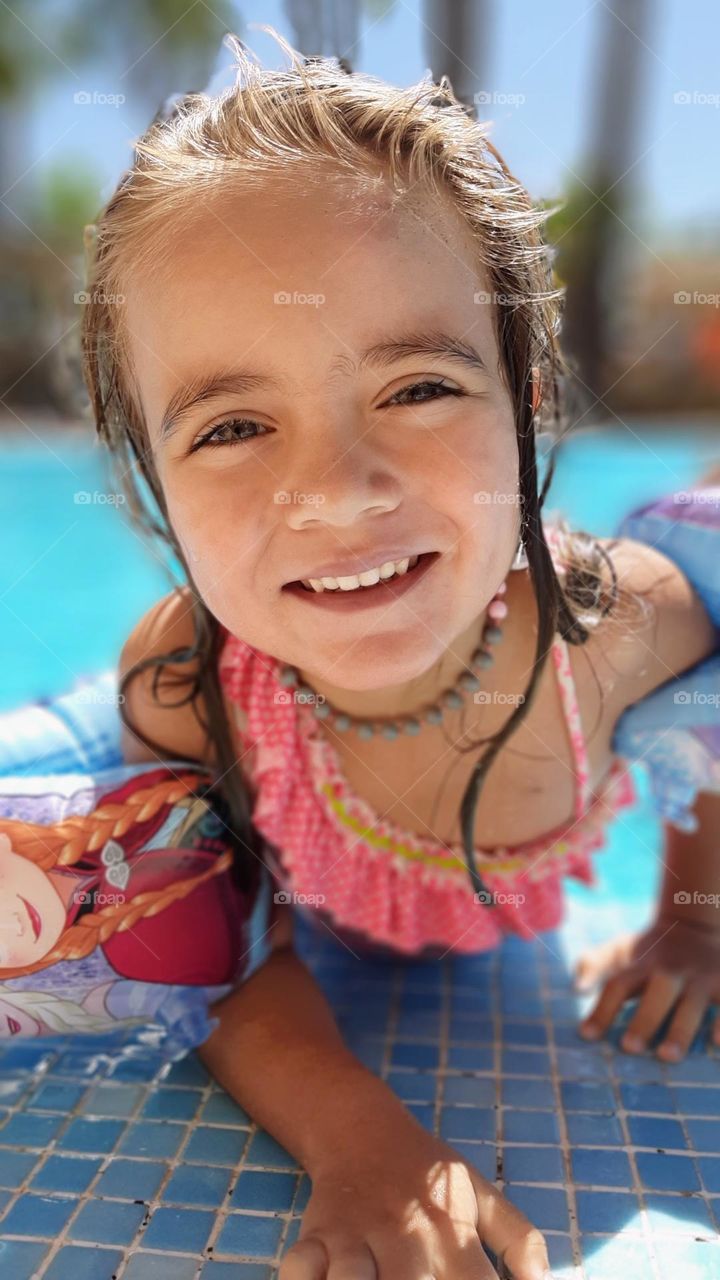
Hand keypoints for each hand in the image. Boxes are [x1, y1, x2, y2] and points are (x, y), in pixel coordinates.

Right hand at [279, 1122, 552, 1278]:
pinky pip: (302, 1265)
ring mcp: (359, 1236)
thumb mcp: (479, 1192)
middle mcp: (407, 1236)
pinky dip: (304, 1277)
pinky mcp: (317, 1234)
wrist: (359, 1126)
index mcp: (452, 1232)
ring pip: (353, 1277)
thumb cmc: (425, 1172)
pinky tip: (312, 1278)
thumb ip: (517, 1236)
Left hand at [574, 914, 719, 1059]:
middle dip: (644, 1019)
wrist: (696, 924)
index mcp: (642, 965)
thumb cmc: (650, 950)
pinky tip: (716, 1043)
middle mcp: (672, 972)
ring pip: (692, 1004)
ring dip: (680, 1030)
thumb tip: (576, 988)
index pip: (619, 985)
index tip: (586, 1036)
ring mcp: (702, 978)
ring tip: (667, 1056)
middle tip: (629, 1047)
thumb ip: (594, 965)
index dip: (602, 1010)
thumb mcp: (620, 949)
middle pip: (658, 993)